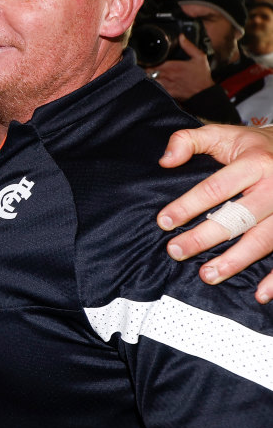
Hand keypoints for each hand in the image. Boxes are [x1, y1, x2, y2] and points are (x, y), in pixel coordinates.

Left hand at [146, 34, 212, 101]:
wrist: (204, 94)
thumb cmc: (202, 76)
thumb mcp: (199, 57)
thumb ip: (189, 46)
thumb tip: (181, 36)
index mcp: (173, 66)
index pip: (153, 62)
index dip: (147, 60)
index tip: (146, 58)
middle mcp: (168, 76)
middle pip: (149, 71)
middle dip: (146, 67)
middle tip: (145, 64)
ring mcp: (167, 85)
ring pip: (151, 80)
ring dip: (148, 76)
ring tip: (148, 72)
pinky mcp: (168, 93)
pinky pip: (156, 88)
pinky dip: (153, 84)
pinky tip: (155, 82)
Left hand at [157, 124, 272, 302]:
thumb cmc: (251, 146)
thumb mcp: (221, 134)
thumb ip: (188, 141)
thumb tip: (165, 160)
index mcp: (254, 163)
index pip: (215, 189)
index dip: (188, 206)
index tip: (164, 222)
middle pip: (238, 218)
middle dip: (204, 238)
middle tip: (176, 251)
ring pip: (263, 240)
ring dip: (235, 262)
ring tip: (207, 275)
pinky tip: (260, 294)